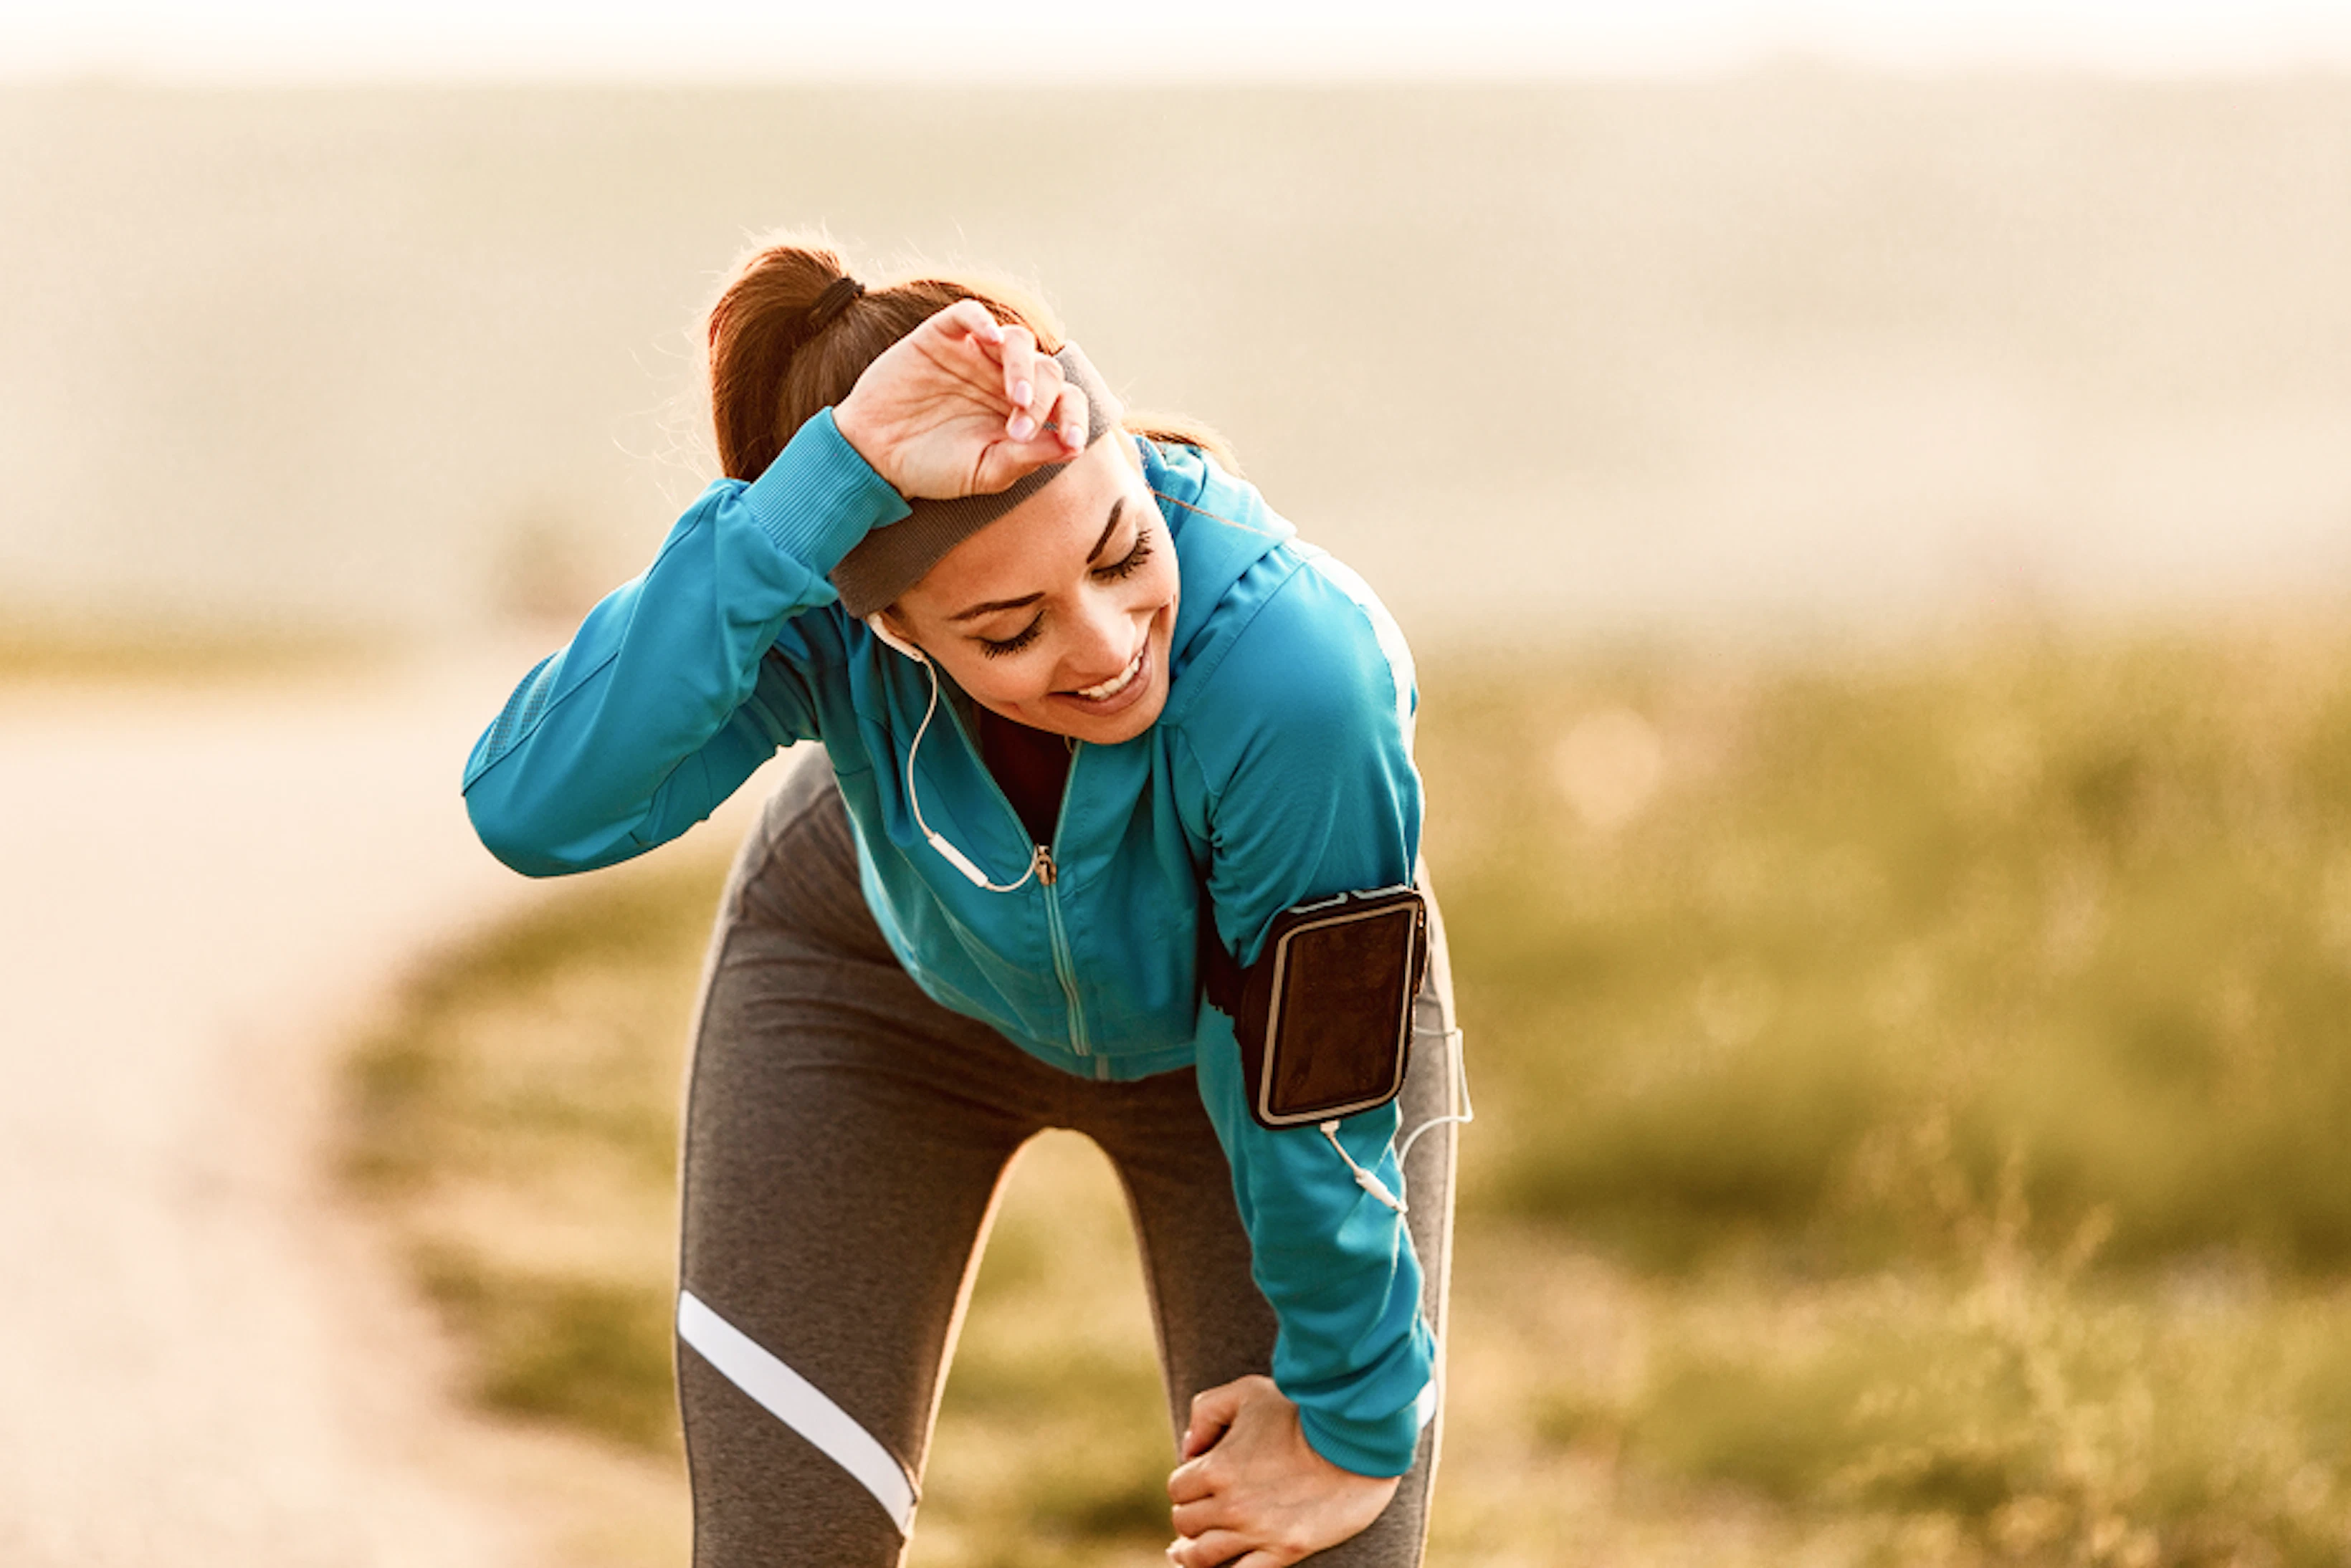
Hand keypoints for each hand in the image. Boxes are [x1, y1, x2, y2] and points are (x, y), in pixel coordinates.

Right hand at [831, 299, 1089, 499]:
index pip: (1066, 400)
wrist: (874, 457)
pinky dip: (981, 320)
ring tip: (1015, 396)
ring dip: (1024, 365)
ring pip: (1018, 339)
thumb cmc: (933, 467)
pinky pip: (969, 314)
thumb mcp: (985, 472)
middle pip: (1047, 371)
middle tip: (1019, 431)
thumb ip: (1028, 458)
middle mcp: (1005, 378)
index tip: (1072, 443)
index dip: (1077, 418)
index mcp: (1024, 411)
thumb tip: (1074, 449)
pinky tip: (988, 339)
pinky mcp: (941, 337)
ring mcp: (975, 355)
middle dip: (1042, 401)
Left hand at [1165, 1375, 1398, 1567]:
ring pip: (1201, 1557)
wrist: (1356, 1441)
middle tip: (1204, 1509)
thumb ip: (1207, 1411)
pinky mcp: (1286, 1552)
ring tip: (1187, 1552)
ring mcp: (1258, 1533)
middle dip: (1191, 1514)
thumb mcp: (1248, 1392)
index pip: (1177, 1488)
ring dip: (1192, 1552)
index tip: (1203, 1479)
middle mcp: (1231, 1505)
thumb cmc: (1302, 1411)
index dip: (1187, 1483)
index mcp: (1217, 1468)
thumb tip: (1189, 1449)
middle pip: (1186, 1523)